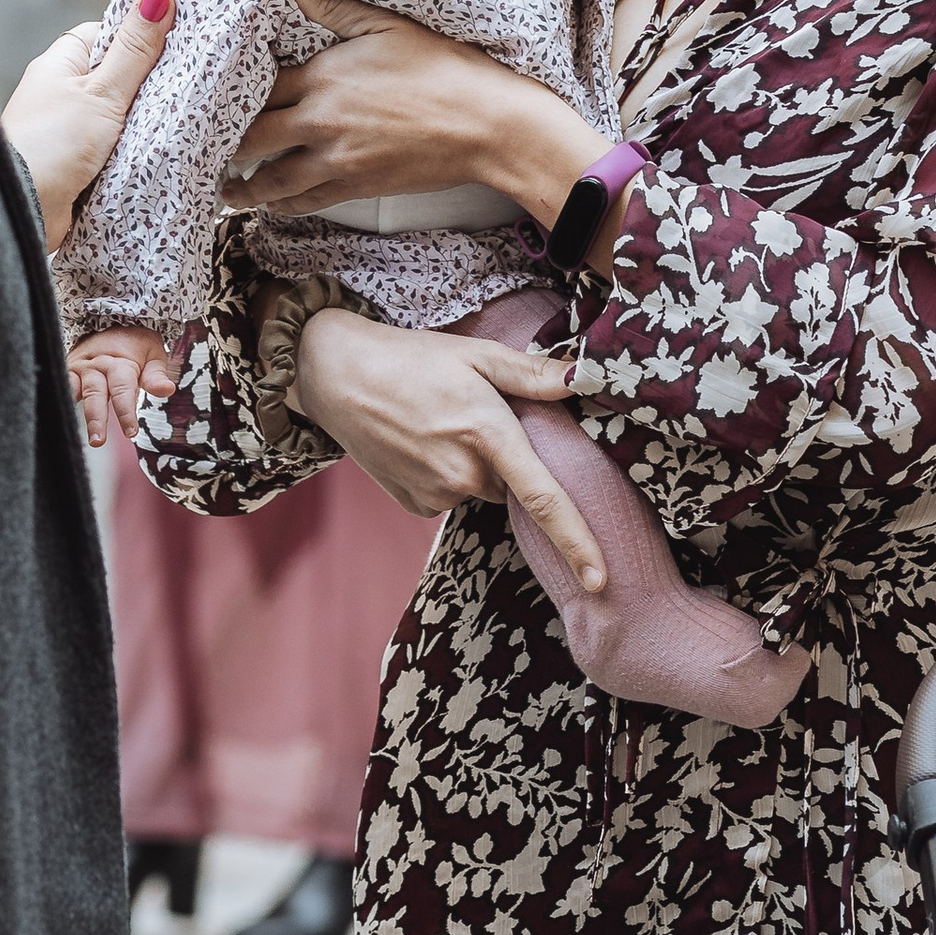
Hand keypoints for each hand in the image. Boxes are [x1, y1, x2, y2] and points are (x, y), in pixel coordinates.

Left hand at [2, 0, 174, 251]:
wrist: (23, 210)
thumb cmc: (54, 143)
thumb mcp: (103, 92)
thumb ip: (134, 50)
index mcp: (61, 64)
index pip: (107, 35)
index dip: (140, 38)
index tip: (175, 43)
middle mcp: (61, 94)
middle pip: (117, 79)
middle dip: (147, 88)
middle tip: (183, 89)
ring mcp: (68, 131)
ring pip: (119, 118)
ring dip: (140, 126)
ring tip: (176, 124)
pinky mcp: (77, 166)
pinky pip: (114, 151)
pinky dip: (130, 154)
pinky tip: (154, 155)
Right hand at [69, 322, 175, 449]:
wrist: (113, 317)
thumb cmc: (136, 344)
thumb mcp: (153, 354)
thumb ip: (156, 375)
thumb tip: (167, 389)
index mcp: (120, 363)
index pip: (123, 391)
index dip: (126, 412)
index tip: (130, 432)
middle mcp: (97, 365)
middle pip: (96, 393)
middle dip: (96, 418)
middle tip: (98, 441)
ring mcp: (80, 367)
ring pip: (76, 391)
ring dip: (76, 413)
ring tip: (79, 436)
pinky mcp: (68, 369)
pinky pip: (62, 384)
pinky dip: (59, 398)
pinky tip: (56, 415)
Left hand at [224, 0, 597, 228]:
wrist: (487, 125)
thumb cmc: (444, 70)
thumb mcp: (387, 26)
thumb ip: (332, 6)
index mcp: (322, 78)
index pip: (258, 89)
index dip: (230, 96)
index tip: (208, 101)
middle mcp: (320, 123)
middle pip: (251, 140)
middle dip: (224, 147)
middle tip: (201, 150)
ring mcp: (337, 160)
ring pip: (271, 181)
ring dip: (244, 187)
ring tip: (225, 189)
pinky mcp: (357, 187)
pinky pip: (306, 201)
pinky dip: (283, 205)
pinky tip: (272, 203)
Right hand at [293, 307, 609, 595]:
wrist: (336, 376)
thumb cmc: (410, 358)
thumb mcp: (476, 354)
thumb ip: (532, 373)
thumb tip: (583, 380)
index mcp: (487, 435)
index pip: (544, 500)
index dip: (577, 543)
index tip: (600, 580)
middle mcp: (463, 474)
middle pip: (514, 484)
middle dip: (509, 459)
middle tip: (478, 416)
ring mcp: (435, 494)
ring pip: (482, 489)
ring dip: (476, 465)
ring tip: (442, 423)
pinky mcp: (415, 503)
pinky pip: (452, 496)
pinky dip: (448, 474)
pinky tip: (423, 443)